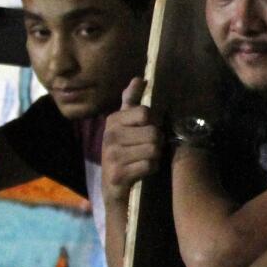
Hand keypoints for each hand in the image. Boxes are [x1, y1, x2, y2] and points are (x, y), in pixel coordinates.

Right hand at [101, 79, 162, 203]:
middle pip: (153, 132)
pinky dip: (151, 169)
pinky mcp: (117, 174)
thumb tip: (140, 78)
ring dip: (155, 157)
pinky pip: (149, 165)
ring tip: (143, 160)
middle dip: (156, 143)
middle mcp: (109, 136)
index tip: (144, 132)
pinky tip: (141, 172)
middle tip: (146, 150)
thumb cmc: (125, 154)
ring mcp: (112, 155)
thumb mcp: (126, 126)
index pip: (145, 112)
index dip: (153, 123)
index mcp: (113, 121)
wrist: (113, 189)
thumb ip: (132, 102)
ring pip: (153, 149)